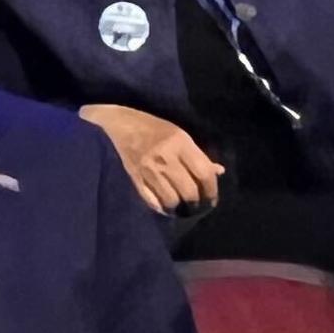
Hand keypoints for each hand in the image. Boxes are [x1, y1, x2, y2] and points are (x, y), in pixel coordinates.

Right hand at [81, 103, 222, 214]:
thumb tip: (218, 171)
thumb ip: (197, 155)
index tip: (211, 198)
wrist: (115, 124)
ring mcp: (148, 170)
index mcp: (180, 142)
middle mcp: (166, 158)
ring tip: (182, 207)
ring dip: (179, 207)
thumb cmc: (150, 127)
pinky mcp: (135, 180)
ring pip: (172, 201)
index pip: (204, 173)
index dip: (212, 190)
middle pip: (189, 192)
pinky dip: (161, 208)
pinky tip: (165, 206)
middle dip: (197, 203)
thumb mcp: (178, 134)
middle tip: (198, 206)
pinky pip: (153, 202)